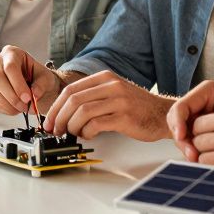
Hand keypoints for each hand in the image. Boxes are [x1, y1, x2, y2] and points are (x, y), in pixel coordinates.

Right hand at [0, 46, 59, 114]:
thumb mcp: (46, 78)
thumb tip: (35, 94)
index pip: (10, 67)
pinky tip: (14, 108)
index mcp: (12, 53)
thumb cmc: (38, 78)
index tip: (28, 98)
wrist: (33, 85)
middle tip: (25, 106)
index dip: (18, 84)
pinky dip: (2, 108)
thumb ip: (42, 85)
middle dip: (11, 96)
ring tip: (21, 108)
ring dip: (7, 104)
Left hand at [44, 71, 173, 141]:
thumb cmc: (136, 108)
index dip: (56, 107)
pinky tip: (88, 135)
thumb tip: (64, 113)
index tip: (49, 121)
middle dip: (59, 118)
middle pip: (73, 100)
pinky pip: (96, 124)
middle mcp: (111, 85)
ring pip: (82, 112)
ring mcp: (119, 100)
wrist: (163, 115)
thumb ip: (92, 98)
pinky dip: (86, 132)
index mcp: (105, 77)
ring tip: (73, 134)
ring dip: (71, 127)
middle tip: (55, 131)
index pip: (70, 90)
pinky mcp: (125, 116)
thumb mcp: (113, 93)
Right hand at [166, 80, 213, 159]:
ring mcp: (197, 117)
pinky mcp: (199, 132)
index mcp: (208, 91)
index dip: (178, 122)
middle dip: (181, 139)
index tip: (181, 137)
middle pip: (176, 121)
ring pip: (180, 134)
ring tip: (197, 160)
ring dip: (186, 148)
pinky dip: (192, 152)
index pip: (182, 106)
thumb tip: (212, 128)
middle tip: (191, 155)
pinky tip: (200, 160)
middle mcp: (199, 102)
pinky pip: (188, 143)